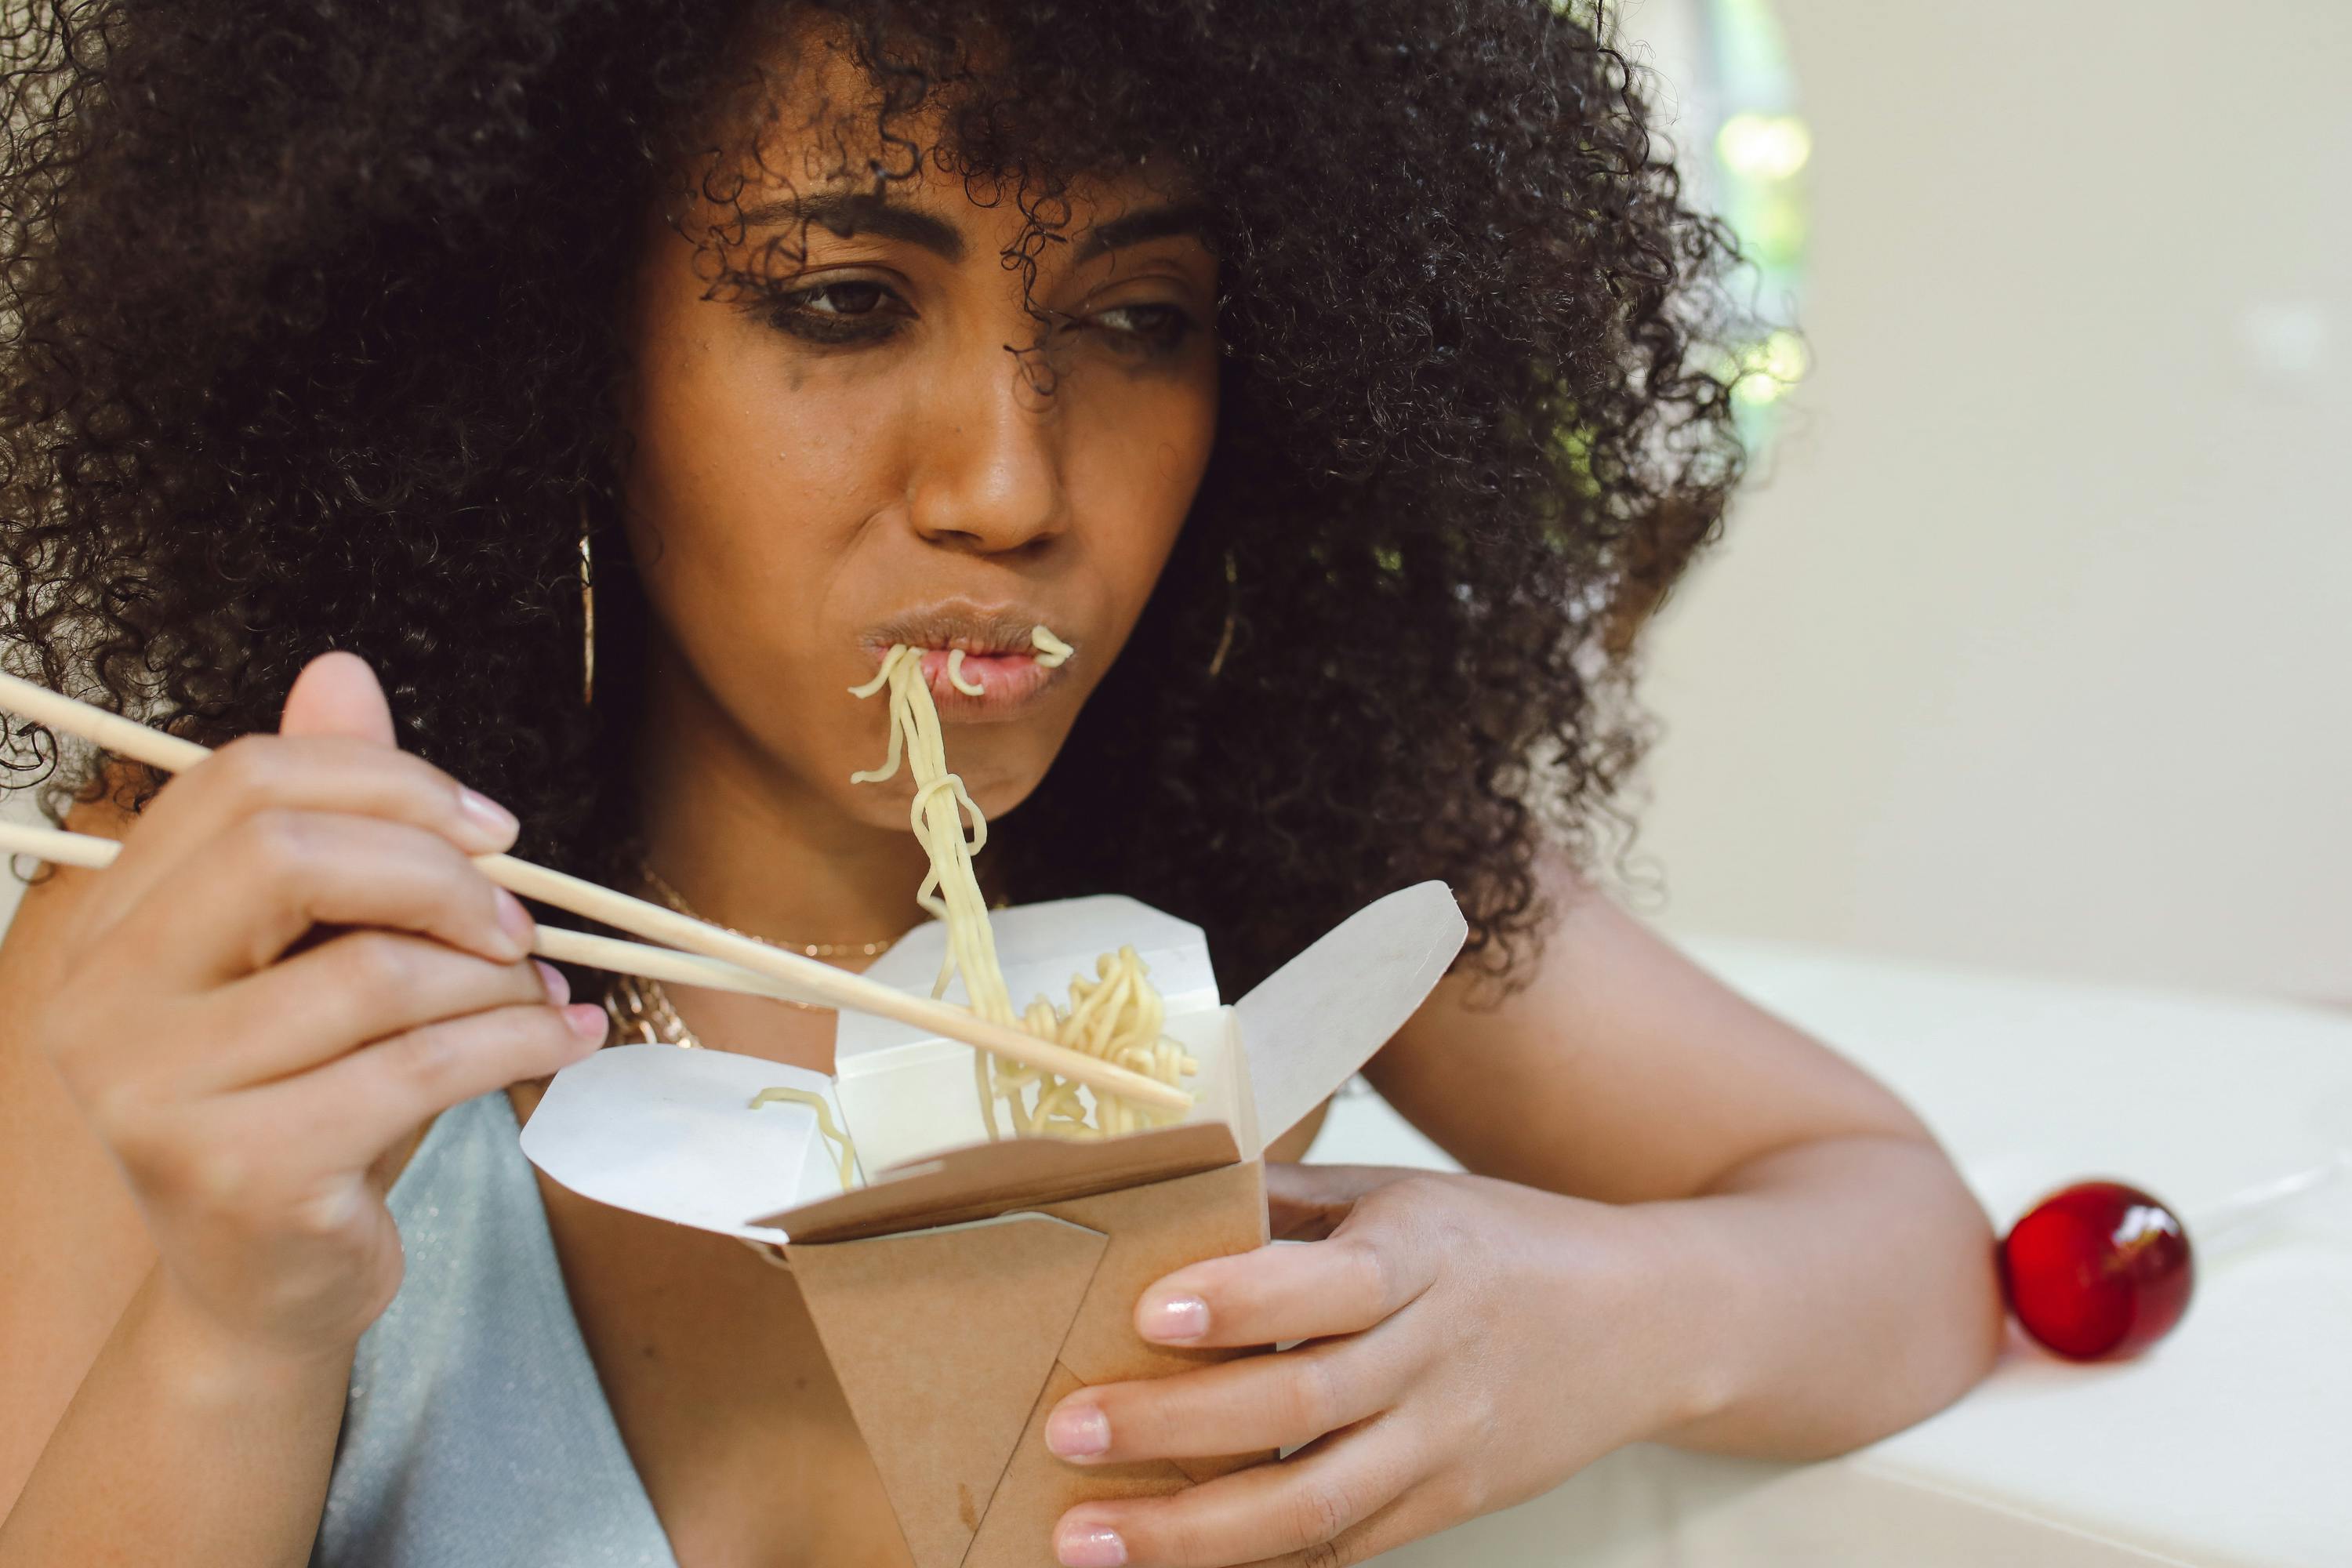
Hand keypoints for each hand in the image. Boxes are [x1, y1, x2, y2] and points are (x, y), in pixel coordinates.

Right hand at [33, 653, 606, 1363]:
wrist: (268, 1291)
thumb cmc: (304, 1107)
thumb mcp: (316, 959)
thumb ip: (327, 823)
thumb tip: (342, 669)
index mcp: (112, 927)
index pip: (241, 783)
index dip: (387, 781)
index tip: (491, 831)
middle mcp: (103, 1003)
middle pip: (288, 852)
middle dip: (439, 870)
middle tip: (519, 919)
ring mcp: (159, 1095)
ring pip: (375, 969)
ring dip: (497, 978)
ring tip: (546, 995)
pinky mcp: (243, 1172)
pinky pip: (419, 1067)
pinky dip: (520, 1044)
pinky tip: (566, 1042)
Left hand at [1043, 1164, 1691, 1566]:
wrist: (1652, 1320)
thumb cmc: (1500, 1239)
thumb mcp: (1408, 1194)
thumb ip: (1292, 1202)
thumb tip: (1159, 1196)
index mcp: (1428, 1252)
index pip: (1334, 1285)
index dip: (1242, 1301)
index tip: (1149, 1309)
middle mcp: (1440, 1352)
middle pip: (1304, 1402)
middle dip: (1176, 1424)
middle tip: (1069, 1430)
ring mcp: (1447, 1440)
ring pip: (1316, 1503)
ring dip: (1192, 1532)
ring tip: (1087, 1539)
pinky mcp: (1450, 1503)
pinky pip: (1344, 1546)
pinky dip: (1255, 1564)